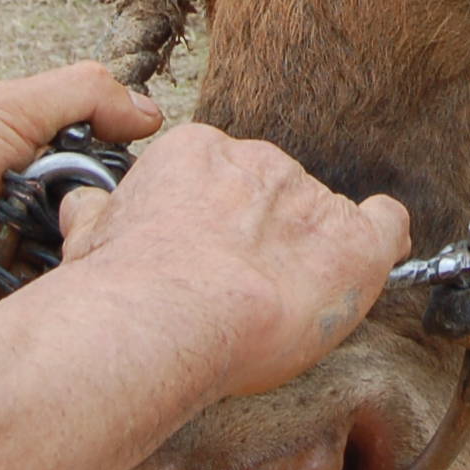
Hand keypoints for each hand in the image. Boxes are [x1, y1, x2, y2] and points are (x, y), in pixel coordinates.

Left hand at [0, 63, 166, 326]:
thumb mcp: (2, 109)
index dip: (131, 172)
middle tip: (126, 224)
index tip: (158, 176)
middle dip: (117, 222)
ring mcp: (19, 263)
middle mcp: (30, 211)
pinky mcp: (7, 312)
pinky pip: (56, 310)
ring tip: (102, 258)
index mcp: (29, 160)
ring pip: (86, 265)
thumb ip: (82, 96)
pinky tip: (77, 296)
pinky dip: (67, 303)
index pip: (107, 166)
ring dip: (94, 261)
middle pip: (103, 219)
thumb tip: (151, 113)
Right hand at [56, 125, 410, 397]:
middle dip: (263, 233)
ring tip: (289, 298)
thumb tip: (84, 205)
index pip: (220, 174)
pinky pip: (386, 226)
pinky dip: (384, 239)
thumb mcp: (90, 234)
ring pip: (320, 216)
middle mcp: (258, 163)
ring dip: (310, 249)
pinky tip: (376, 256)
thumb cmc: (125, 284)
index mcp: (196, 154)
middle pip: (273, 191)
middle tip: (243, 284)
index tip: (210, 252)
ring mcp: (310, 198)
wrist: (170, 315)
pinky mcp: (353, 245)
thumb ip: (97, 212)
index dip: (219, 218)